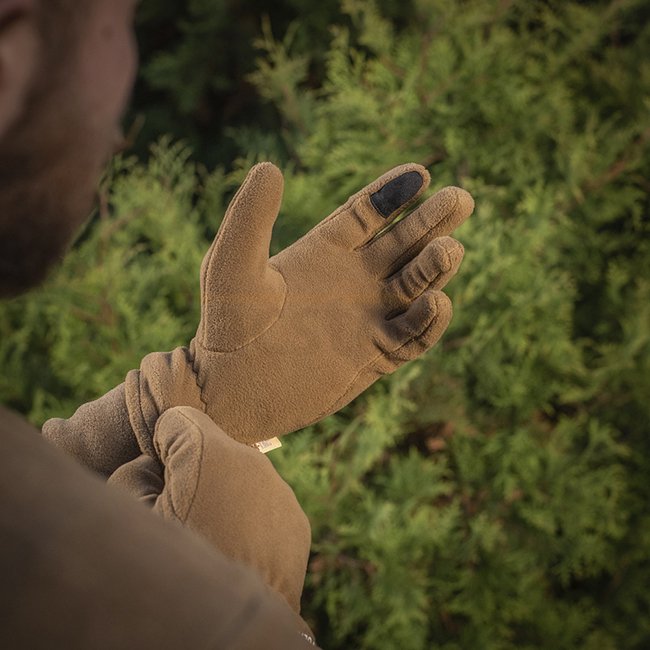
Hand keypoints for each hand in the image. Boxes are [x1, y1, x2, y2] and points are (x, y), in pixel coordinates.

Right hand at [107, 406, 310, 613]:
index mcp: (208, 454)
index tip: (156, 477)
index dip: (161, 448)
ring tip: (212, 537)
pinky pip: (265, 504)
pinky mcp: (296, 519)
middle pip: (213, 448)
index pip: (178, 420)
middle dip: (195, 470)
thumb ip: (137, 473)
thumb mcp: (130, 515)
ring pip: (243, 475)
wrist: (229, 630)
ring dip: (226, 494)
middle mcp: (253, 462)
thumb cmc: (169, 571)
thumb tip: (156, 467)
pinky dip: (250, 518)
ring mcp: (280, 491)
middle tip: (181, 513)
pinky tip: (238, 550)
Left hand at [188, 162, 472, 442]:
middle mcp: (353, 281)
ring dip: (435, 268)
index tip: (420, 172)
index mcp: (324, 252)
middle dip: (432, 221)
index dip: (393, 194)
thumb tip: (268, 166)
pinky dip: (428, 321)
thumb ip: (249, 219)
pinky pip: (413, 335)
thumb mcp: (231, 267)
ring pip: (417, 287)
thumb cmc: (226, 328)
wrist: (233, 393)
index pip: (368, 214)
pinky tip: (435, 302)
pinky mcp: (374, 355)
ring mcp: (367, 318)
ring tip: (447, 250)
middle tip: (461, 199)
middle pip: (405, 244)